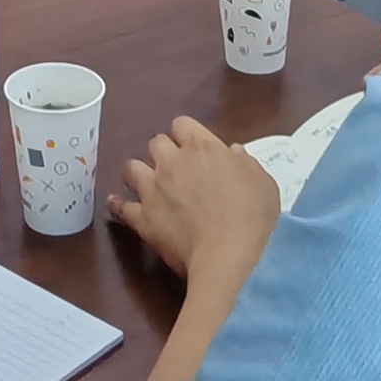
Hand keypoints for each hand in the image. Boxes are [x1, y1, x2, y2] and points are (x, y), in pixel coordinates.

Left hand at [107, 116, 280, 278]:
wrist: (226, 255)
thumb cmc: (251, 217)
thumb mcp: (262, 183)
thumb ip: (245, 163)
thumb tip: (233, 152)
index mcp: (202, 146)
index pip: (182, 124)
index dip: (187, 136)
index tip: (195, 150)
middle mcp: (172, 161)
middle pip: (157, 143)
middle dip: (164, 153)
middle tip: (176, 170)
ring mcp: (152, 189)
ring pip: (132, 167)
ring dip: (139, 173)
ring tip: (148, 184)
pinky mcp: (142, 218)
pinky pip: (121, 206)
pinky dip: (118, 204)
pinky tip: (117, 204)